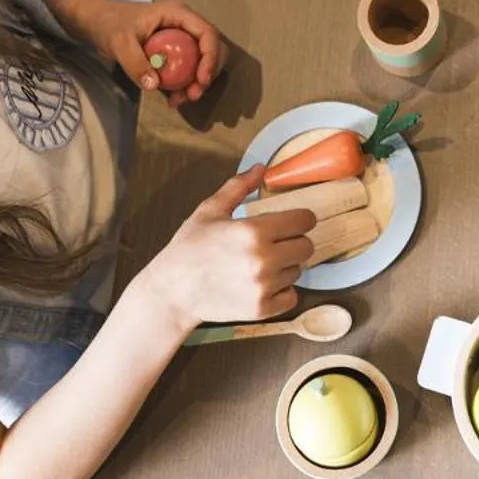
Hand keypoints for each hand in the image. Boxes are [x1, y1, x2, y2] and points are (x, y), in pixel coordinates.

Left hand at [69, 0, 225, 106]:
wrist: (96, 22)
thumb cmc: (108, 23)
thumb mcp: (119, 42)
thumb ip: (135, 62)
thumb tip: (155, 85)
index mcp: (177, 14)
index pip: (207, 33)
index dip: (210, 57)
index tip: (201, 80)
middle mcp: (184, 25)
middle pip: (212, 48)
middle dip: (208, 73)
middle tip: (193, 94)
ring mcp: (181, 37)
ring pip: (203, 60)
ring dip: (198, 82)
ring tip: (180, 99)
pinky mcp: (174, 50)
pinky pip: (189, 68)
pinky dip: (186, 84)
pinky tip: (173, 98)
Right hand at [139, 167, 316, 326]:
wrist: (172, 291)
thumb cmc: (189, 248)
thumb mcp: (210, 210)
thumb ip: (238, 187)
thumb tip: (260, 168)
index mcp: (253, 231)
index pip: (304, 220)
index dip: (301, 219)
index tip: (293, 222)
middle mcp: (263, 259)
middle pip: (306, 247)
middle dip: (294, 242)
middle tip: (275, 244)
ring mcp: (263, 286)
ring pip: (297, 271)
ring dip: (285, 267)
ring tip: (260, 265)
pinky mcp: (261, 309)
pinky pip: (292, 297)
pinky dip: (282, 291)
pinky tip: (263, 283)